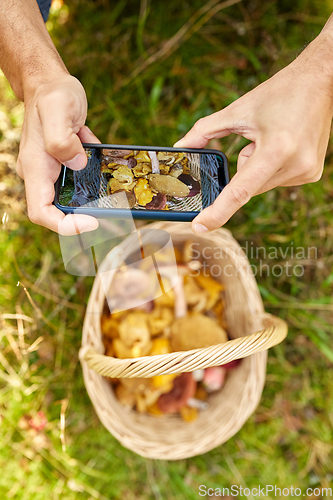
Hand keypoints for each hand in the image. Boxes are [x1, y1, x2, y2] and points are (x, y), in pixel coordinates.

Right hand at [17, 73, 99, 234]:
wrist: (52, 84)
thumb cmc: (53, 94)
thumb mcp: (58, 109)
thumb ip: (63, 139)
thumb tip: (77, 163)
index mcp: (36, 168)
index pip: (41, 211)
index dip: (64, 225)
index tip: (91, 222)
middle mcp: (43, 174)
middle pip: (58, 212)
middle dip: (83, 220)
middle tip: (113, 219)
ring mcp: (55, 171)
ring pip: (72, 198)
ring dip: (94, 203)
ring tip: (120, 203)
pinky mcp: (68, 164)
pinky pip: (82, 181)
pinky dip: (97, 181)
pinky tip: (111, 172)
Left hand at [174, 34, 332, 233]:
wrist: (320, 83)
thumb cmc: (278, 94)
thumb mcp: (237, 110)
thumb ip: (205, 131)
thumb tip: (180, 147)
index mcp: (276, 149)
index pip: (240, 190)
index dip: (218, 211)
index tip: (200, 226)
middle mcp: (295, 165)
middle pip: (249, 186)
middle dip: (244, 167)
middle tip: (259, 139)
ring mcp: (306, 172)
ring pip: (261, 185)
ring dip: (258, 168)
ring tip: (275, 140)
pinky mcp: (311, 174)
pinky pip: (276, 181)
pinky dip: (272, 168)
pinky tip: (284, 146)